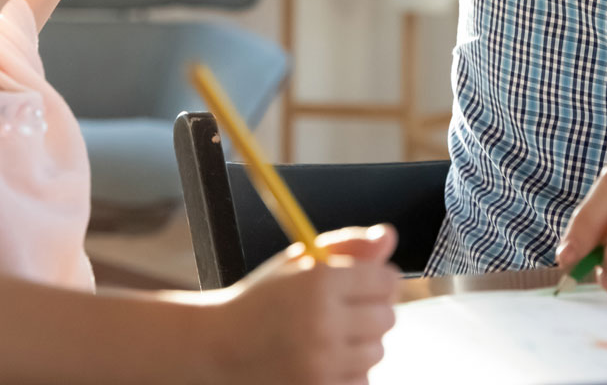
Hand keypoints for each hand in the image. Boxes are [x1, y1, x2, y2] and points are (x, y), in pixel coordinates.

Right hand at [210, 225, 400, 384]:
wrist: (217, 347)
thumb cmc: (260, 302)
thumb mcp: (298, 262)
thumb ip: (348, 246)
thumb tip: (388, 236)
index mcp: (320, 281)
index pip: (387, 280)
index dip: (376, 282)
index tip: (363, 286)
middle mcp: (323, 322)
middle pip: (387, 317)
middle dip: (369, 313)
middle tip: (341, 313)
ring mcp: (321, 362)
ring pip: (377, 352)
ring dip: (359, 345)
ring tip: (328, 339)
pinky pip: (362, 381)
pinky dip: (348, 373)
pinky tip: (324, 362)